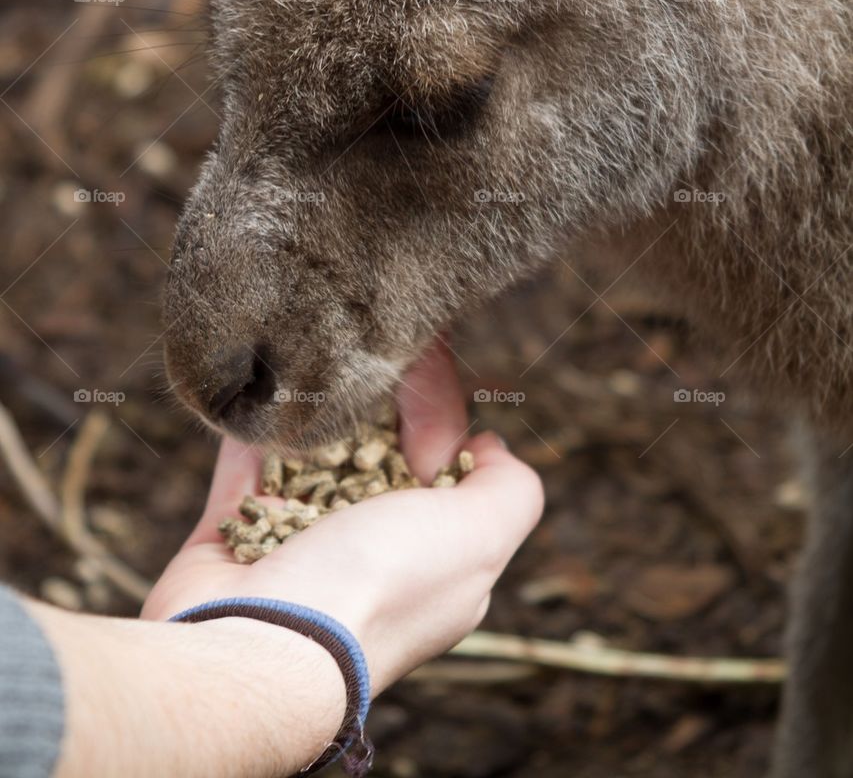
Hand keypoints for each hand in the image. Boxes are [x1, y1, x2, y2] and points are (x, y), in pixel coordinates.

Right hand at [143, 341, 543, 692]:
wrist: (260, 646)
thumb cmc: (378, 586)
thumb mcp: (480, 536)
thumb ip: (509, 490)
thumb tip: (489, 447)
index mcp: (433, 565)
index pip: (447, 479)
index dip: (441, 424)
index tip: (426, 371)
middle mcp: (368, 562)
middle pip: (378, 465)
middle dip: (376, 411)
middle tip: (369, 350)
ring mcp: (296, 555)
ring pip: (311, 465)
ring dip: (314, 417)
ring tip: (316, 357)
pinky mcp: (231, 542)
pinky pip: (246, 471)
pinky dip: (254, 433)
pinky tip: (265, 387)